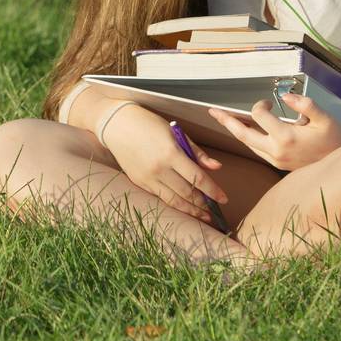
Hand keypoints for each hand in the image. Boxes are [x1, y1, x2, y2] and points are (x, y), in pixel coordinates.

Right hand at [100, 103, 228, 225]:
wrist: (116, 125)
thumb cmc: (147, 123)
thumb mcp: (175, 132)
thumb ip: (196, 152)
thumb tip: (216, 167)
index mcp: (171, 153)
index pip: (198, 178)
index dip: (213, 190)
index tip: (224, 198)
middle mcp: (159, 169)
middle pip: (188, 193)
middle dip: (204, 204)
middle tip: (216, 210)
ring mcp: (148, 178)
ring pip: (174, 200)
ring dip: (191, 210)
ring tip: (203, 216)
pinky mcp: (140, 182)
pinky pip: (161, 197)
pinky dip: (175, 204)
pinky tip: (184, 206)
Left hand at [207, 92, 340, 171]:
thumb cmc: (336, 138)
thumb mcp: (325, 118)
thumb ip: (306, 105)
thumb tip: (287, 96)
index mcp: (286, 137)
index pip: (259, 115)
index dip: (260, 105)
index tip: (269, 102)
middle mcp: (277, 151)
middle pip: (243, 134)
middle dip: (227, 121)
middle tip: (212, 111)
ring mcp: (276, 160)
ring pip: (248, 144)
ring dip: (236, 130)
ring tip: (223, 119)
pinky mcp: (278, 165)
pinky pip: (257, 150)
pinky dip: (248, 139)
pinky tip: (244, 131)